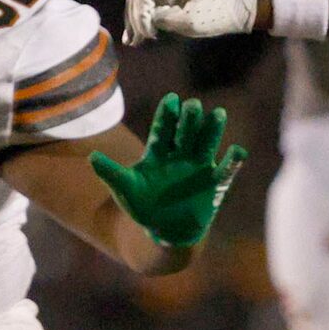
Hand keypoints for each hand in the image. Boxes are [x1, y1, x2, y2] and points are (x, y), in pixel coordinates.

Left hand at [90, 94, 250, 248]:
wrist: (166, 230)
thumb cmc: (144, 207)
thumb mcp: (126, 190)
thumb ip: (112, 173)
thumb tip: (91, 158)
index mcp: (158, 153)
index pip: (163, 129)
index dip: (168, 115)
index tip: (171, 99)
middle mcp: (180, 154)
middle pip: (186, 132)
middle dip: (189, 119)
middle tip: (193, 105)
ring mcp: (199, 167)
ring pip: (207, 143)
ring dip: (212, 130)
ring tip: (217, 114)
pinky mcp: (215, 183)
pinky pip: (226, 170)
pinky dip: (233, 161)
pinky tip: (237, 151)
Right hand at [123, 0, 261, 44]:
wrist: (240, 8)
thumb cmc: (221, 13)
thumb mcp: (192, 21)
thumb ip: (164, 19)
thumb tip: (142, 22)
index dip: (139, 15)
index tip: (147, 36)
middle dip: (134, 16)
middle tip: (134, 40)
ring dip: (135, 17)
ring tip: (133, 40)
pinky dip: (142, 16)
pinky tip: (137, 34)